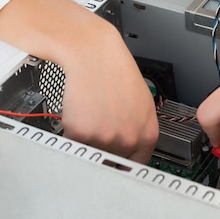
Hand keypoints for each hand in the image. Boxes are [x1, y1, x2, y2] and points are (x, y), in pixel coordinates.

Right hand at [0, 0, 158, 164]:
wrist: (92, 52)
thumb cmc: (115, 71)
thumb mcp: (141, 103)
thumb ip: (138, 131)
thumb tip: (134, 151)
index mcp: (147, 134)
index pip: (138, 165)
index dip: (125, 164)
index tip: (118, 165)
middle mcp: (128, 139)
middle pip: (113, 162)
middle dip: (105, 151)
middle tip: (99, 130)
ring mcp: (104, 138)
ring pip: (91, 153)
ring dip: (87, 140)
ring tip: (91, 113)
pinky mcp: (80, 134)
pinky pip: (73, 144)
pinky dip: (72, 132)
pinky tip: (80, 111)